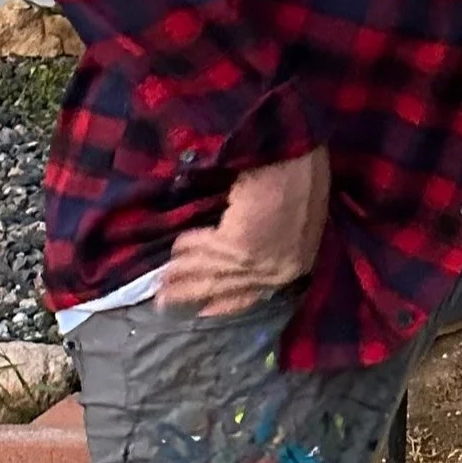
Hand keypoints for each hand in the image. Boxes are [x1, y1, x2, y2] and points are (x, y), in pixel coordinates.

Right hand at [157, 147, 329, 316]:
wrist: (296, 153)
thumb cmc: (301, 175)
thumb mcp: (296, 217)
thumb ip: (272, 240)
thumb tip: (242, 250)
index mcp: (297, 262)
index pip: (253, 294)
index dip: (224, 303)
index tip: (202, 310)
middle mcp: (280, 270)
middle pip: (226, 288)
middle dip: (193, 295)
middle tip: (163, 303)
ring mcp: (261, 261)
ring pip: (211, 272)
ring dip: (181, 276)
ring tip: (160, 282)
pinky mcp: (241, 248)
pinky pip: (204, 249)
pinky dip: (188, 247)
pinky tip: (176, 248)